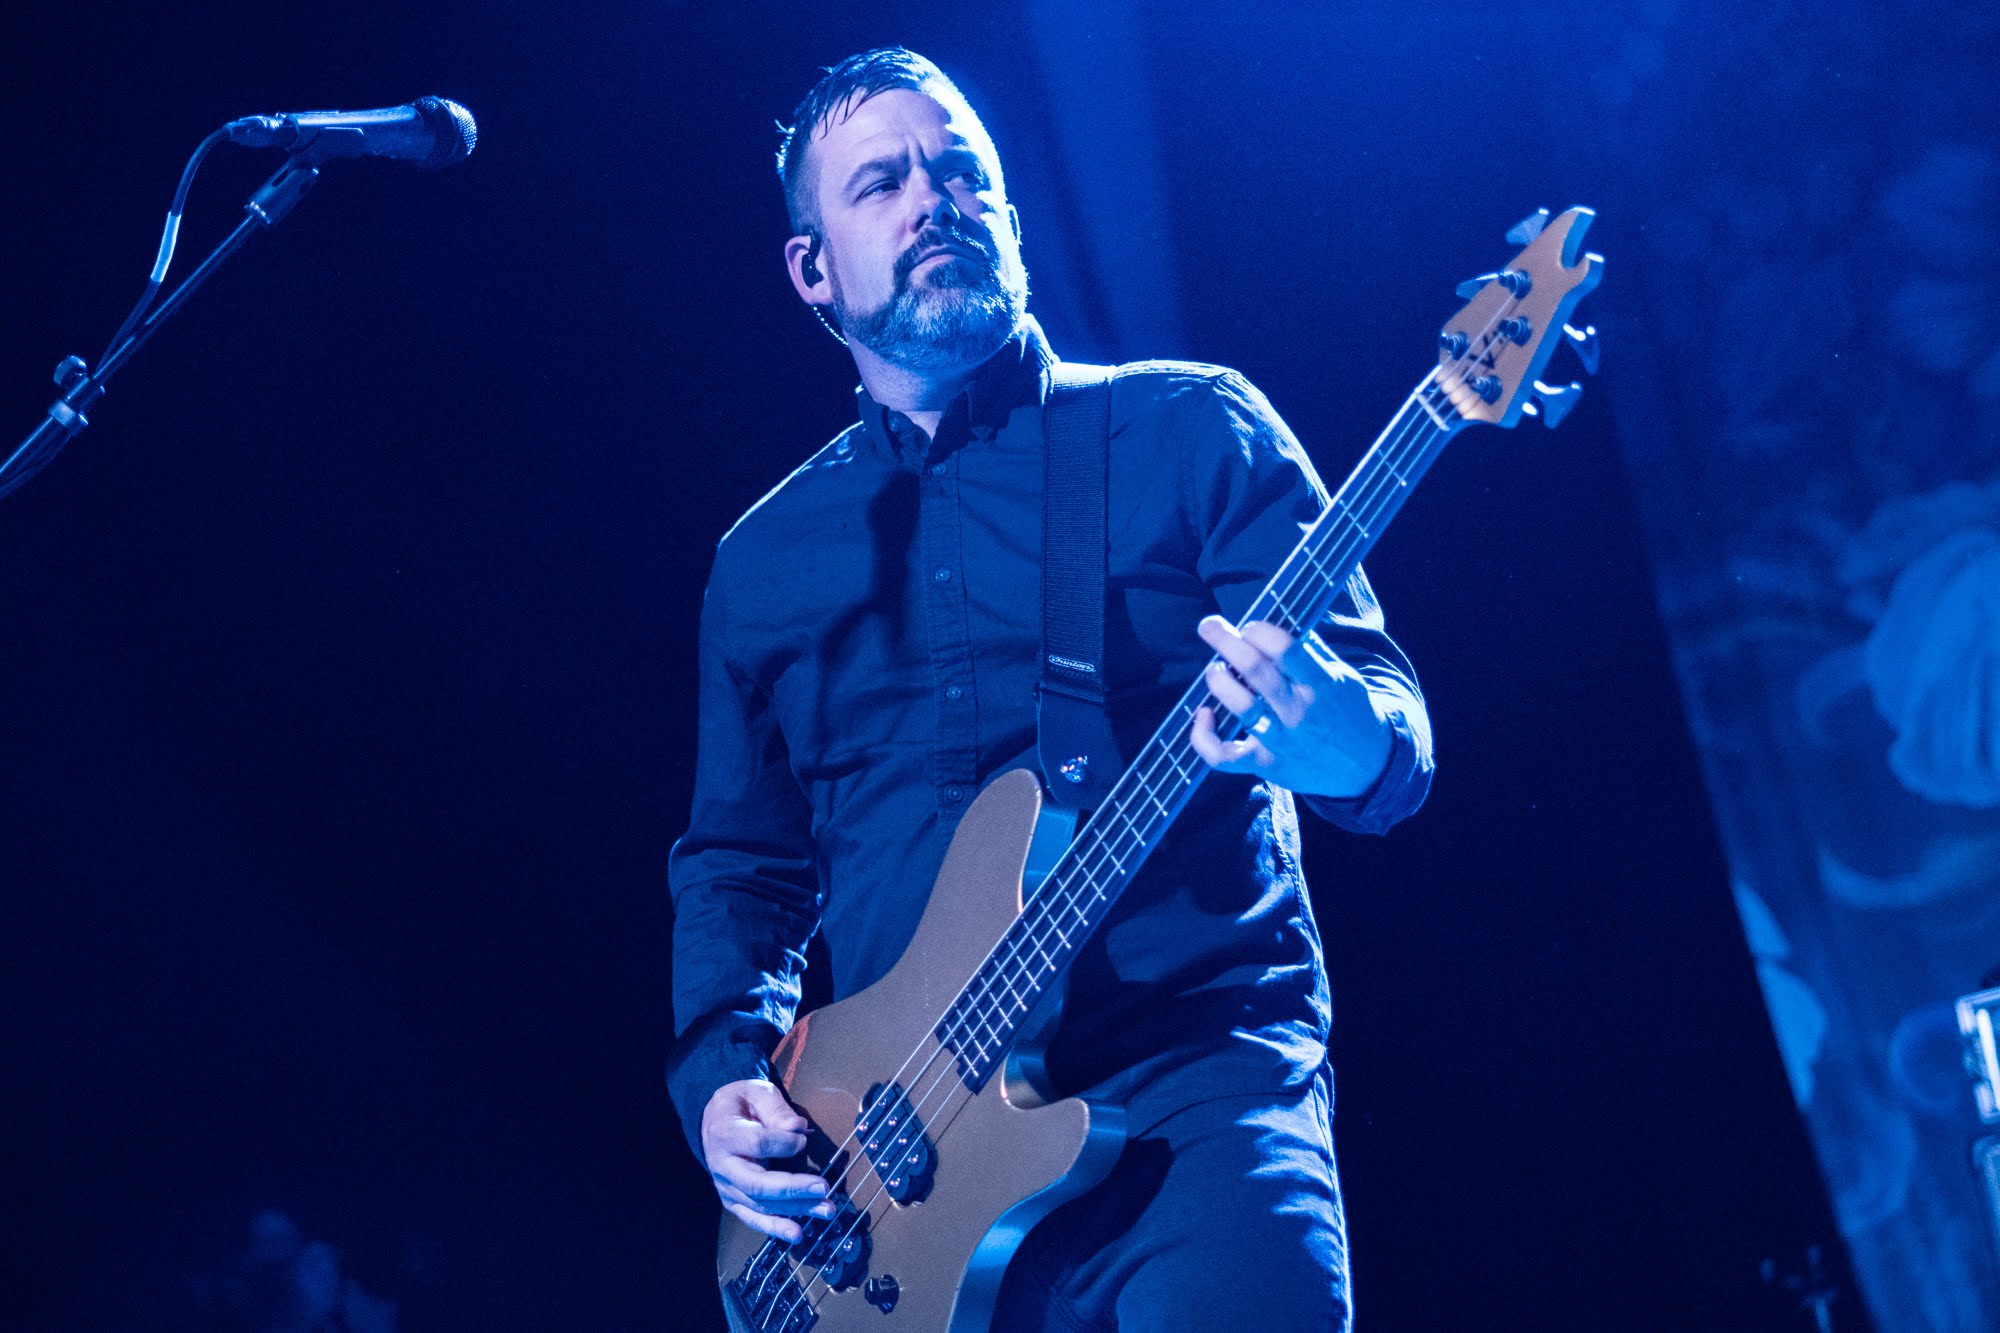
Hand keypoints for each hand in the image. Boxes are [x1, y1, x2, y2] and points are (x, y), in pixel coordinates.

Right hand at [700, 1078, 837, 1242]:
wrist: (713, 1122)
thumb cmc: (740, 1105)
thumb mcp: (755, 1092)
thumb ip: (776, 1108)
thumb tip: (799, 1128)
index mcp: (725, 1134)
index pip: (757, 1144)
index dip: (783, 1143)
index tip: (804, 1139)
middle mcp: (722, 1166)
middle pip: (757, 1183)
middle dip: (793, 1188)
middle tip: (823, 1188)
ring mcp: (727, 1188)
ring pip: (760, 1205)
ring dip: (794, 1210)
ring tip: (825, 1210)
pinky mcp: (733, 1201)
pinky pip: (754, 1218)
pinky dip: (776, 1227)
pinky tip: (797, 1233)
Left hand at [1190, 615, 1392, 797]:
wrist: (1367, 767)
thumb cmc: (1346, 712)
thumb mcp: (1340, 676)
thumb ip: (1309, 651)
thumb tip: (1276, 621)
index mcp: (1321, 683)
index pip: (1286, 648)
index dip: (1260, 631)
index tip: (1249, 626)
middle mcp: (1300, 712)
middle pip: (1255, 670)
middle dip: (1225, 642)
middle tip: (1209, 626)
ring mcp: (1281, 741)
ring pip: (1239, 706)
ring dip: (1218, 680)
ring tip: (1216, 670)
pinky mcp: (1264, 764)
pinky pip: (1223, 755)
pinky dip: (1203, 737)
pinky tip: (1204, 714)